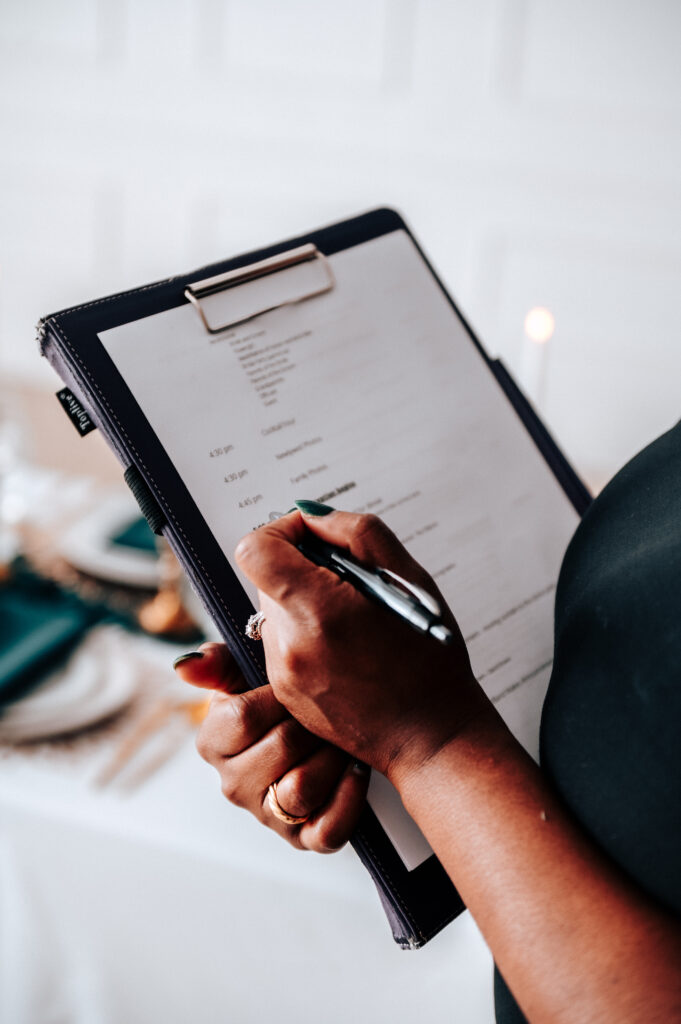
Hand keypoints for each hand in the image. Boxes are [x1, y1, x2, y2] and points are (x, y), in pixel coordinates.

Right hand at [174, 642, 370, 851]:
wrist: (319, 728)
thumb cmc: (279, 698)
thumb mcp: (247, 672)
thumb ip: (218, 663)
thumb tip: (185, 665)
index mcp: (214, 743)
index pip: (242, 717)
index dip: (279, 696)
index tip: (299, 684)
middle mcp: (233, 785)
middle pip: (280, 748)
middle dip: (312, 722)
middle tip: (330, 708)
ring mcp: (267, 815)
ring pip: (301, 789)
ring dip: (332, 756)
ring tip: (341, 739)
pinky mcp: (302, 839)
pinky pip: (328, 830)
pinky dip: (349, 798)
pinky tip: (356, 769)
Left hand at [234, 506, 490, 778]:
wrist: (432, 737)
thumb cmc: (430, 660)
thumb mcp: (408, 579)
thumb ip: (356, 534)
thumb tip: (311, 516)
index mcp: (318, 611)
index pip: (256, 549)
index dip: (282, 531)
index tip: (314, 538)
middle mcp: (289, 646)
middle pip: (267, 578)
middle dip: (303, 569)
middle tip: (352, 585)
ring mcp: (282, 675)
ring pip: (274, 612)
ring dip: (306, 603)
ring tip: (356, 624)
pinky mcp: (285, 695)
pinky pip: (282, 645)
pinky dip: (309, 636)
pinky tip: (349, 652)